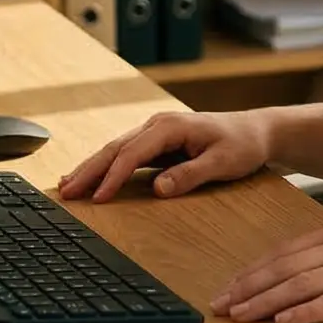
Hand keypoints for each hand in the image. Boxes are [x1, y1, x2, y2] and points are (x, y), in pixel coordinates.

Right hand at [58, 110, 272, 201]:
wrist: (257, 131)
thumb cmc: (243, 145)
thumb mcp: (223, 163)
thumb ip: (190, 175)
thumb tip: (157, 189)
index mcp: (170, 126)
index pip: (133, 153)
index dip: (113, 177)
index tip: (97, 197)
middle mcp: (157, 125)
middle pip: (115, 148)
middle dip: (88, 170)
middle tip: (65, 192)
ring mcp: (155, 132)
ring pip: (115, 150)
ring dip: (91, 168)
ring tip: (66, 186)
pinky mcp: (156, 143)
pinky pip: (125, 155)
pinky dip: (105, 166)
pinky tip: (89, 177)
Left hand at [213, 223, 322, 322]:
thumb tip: (302, 277)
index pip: (284, 253)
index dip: (252, 272)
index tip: (228, 289)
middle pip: (285, 267)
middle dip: (248, 287)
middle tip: (220, 306)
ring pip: (302, 284)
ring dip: (266, 300)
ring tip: (240, 315)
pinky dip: (305, 311)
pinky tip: (283, 321)